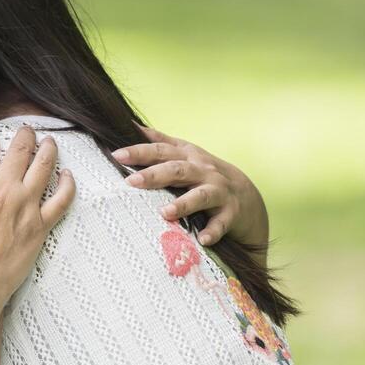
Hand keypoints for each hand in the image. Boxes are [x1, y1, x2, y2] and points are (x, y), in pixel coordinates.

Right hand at [0, 126, 74, 307]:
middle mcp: (3, 192)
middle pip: (19, 151)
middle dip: (23, 135)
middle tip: (27, 130)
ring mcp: (25, 209)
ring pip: (44, 168)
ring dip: (48, 150)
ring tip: (50, 142)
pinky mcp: (40, 229)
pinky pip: (61, 200)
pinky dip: (67, 184)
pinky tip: (68, 175)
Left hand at [114, 125, 267, 249]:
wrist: (246, 196)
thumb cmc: (205, 174)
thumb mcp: (186, 154)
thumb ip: (160, 141)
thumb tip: (130, 125)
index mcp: (188, 156)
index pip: (161, 150)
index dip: (140, 151)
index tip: (117, 155)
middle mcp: (203, 170)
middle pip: (178, 169)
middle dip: (155, 174)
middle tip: (132, 181)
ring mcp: (218, 191)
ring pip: (201, 195)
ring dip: (184, 204)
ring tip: (166, 212)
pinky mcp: (230, 213)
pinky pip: (221, 223)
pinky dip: (213, 231)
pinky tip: (203, 240)